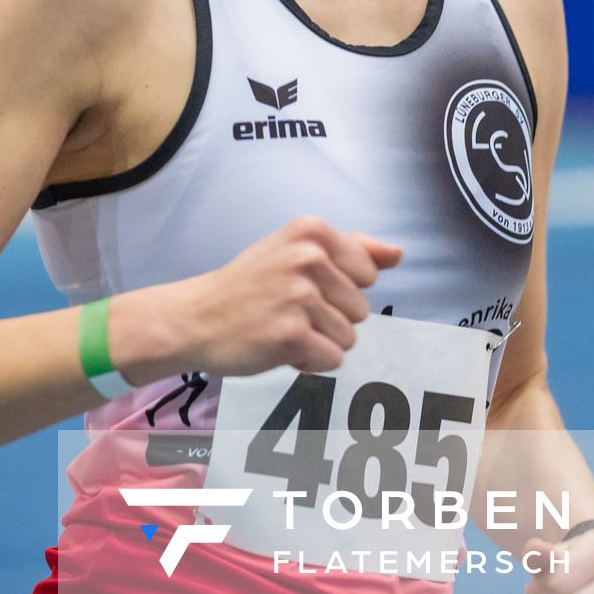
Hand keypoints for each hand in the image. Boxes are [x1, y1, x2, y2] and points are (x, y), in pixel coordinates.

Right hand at [174, 215, 402, 376]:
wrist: (195, 318)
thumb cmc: (249, 284)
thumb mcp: (295, 249)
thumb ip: (351, 248)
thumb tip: (397, 254)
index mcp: (312, 231)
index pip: (367, 273)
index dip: (340, 289)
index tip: (303, 285)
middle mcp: (308, 258)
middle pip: (360, 309)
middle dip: (329, 319)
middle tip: (287, 310)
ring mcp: (299, 296)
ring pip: (348, 337)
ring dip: (318, 341)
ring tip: (281, 327)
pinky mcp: (291, 334)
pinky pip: (332, 359)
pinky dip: (309, 362)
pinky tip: (279, 347)